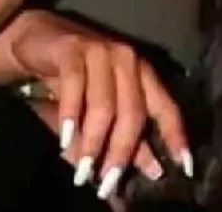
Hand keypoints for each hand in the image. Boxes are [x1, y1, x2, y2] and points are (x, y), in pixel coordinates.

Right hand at [0, 9, 192, 199]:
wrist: (38, 39)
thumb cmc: (74, 76)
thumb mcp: (102, 109)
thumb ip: (128, 138)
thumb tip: (152, 170)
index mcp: (143, 74)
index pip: (166, 108)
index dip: (176, 137)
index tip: (184, 166)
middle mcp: (128, 60)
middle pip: (134, 112)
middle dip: (121, 152)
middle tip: (107, 182)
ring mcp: (102, 51)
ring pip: (105, 104)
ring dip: (94, 141)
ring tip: (84, 169)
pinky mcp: (73, 48)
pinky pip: (75, 85)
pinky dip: (71, 115)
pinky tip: (65, 139)